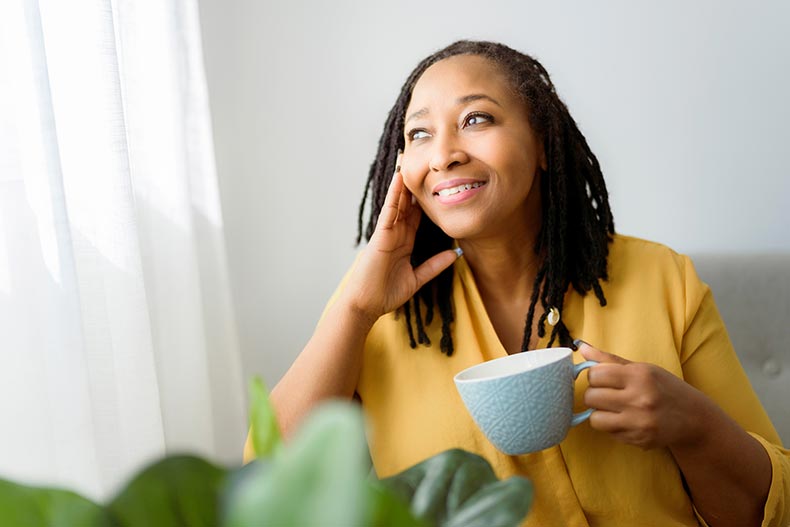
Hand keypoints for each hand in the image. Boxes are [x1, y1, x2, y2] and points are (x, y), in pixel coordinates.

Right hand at [341, 157, 458, 321]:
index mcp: (404, 242)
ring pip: (398, 203)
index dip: (426, 200)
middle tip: (423, 163)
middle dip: (414, 185)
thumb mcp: (417, 279)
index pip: (417, 216)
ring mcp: (387, 233)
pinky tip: (399, 180)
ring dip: (403, 183)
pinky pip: (389, 211)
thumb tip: (456, 254)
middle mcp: (396, 234)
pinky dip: (394, 196)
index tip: (436, 184)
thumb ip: (434, 266)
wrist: (366, 305)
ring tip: (409, 160)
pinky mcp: (380, 236)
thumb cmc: (386, 294)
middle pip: (407, 204)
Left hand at [578, 342, 708, 449]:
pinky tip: (627, 420)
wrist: (694, 418)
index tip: (603, 379)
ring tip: (614, 409)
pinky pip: (609, 433)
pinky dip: (612, 426)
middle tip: (607, 394)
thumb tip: (581, 347)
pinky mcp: (639, 440)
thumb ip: (609, 359)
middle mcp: (640, 399)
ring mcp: (639, 422)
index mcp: (639, 376)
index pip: (595, 375)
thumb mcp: (642, 368)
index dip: (594, 377)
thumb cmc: (664, 388)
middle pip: (591, 397)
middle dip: (594, 395)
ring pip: (595, 419)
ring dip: (600, 413)